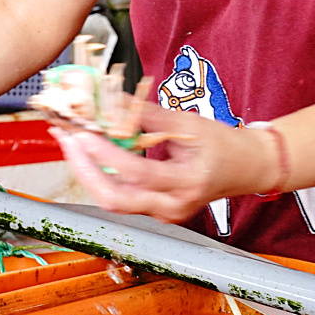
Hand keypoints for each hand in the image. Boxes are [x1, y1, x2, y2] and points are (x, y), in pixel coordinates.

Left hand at [54, 104, 277, 223]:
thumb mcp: (187, 123)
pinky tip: (90, 153)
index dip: (106, 153)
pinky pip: (121, 196)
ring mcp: (163, 213)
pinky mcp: (155, 210)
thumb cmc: (222, 144)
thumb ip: (146, 116)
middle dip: (84, 170)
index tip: (84, 132)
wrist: (247, 168)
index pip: (137, 173)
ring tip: (71, 141)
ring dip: (87, 172)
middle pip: (115, 200)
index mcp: (187, 184)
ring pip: (113, 201)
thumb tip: (110, 101)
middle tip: (66, 138)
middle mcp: (172, 206)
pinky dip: (102, 175)